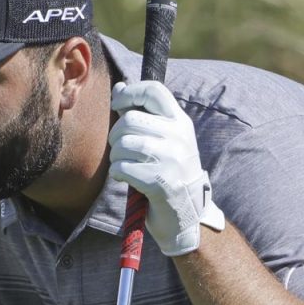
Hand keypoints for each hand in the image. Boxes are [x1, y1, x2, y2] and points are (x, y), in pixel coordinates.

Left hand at [108, 80, 225, 255]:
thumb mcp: (165, 140)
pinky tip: (127, 179)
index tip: (119, 105)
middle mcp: (179, 136)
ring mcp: (171, 159)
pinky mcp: (159, 181)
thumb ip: (144, 115)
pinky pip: (121, 167)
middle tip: (121, 149)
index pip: (154, 90)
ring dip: (116, 157)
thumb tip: (119, 88)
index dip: (130, 93)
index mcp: (180, 122)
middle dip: (116, 135)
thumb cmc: (170, 173)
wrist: (187, 215)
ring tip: (125, 166)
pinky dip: (118, 173)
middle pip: (130, 120)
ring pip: (123, 144)